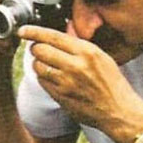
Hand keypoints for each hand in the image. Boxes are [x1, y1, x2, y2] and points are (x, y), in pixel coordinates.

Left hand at [18, 25, 142, 142]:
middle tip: (40, 50)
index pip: (53, 36)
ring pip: (37, 65)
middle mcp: (76, 65)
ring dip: (39, 64)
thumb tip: (65, 31)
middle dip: (37, 49)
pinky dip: (44, 78)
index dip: (34, 32)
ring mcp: (66, 82)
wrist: (118, 111)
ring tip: (49, 66)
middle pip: (40, 49)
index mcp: (87, 52)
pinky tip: (54, 79)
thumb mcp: (103, 58)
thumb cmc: (113, 85)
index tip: (23, 31)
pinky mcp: (60, 96)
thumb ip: (81, 45)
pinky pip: (41, 81)